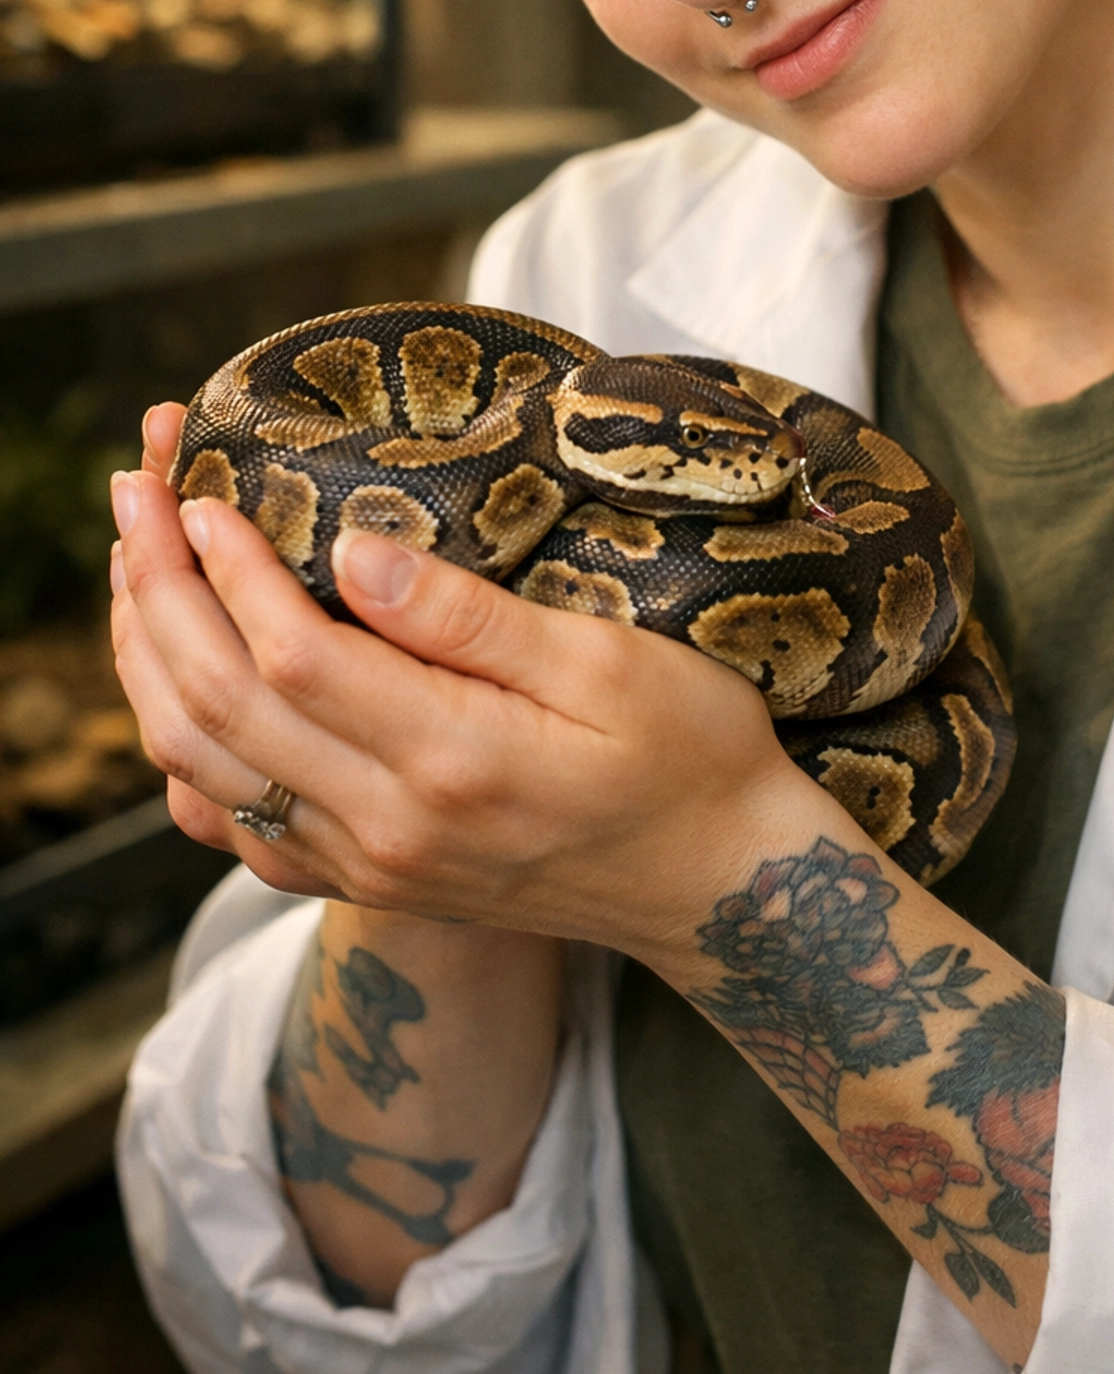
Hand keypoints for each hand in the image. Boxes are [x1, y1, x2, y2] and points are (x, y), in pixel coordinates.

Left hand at [112, 404, 825, 958]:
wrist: (721, 884)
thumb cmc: (690, 753)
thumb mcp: (613, 662)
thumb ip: (473, 619)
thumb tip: (357, 553)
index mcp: (454, 760)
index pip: (292, 657)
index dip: (227, 570)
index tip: (199, 489)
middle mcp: (390, 828)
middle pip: (218, 709)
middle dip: (156, 593)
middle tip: (134, 494)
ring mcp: (370, 866)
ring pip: (204, 770)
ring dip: (148, 663)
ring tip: (132, 566)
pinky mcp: (368, 882)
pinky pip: (236, 829)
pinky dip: (182, 756)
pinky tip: (173, 690)